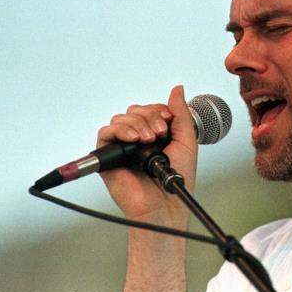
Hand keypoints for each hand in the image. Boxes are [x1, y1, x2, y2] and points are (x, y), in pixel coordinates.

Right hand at [97, 85, 197, 224]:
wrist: (166, 202)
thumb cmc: (177, 177)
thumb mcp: (186, 140)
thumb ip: (181, 114)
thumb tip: (177, 89)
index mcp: (155, 134)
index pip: (151, 109)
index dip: (159, 110)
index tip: (168, 121)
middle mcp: (138, 139)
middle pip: (136, 111)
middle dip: (150, 116)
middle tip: (160, 133)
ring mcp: (123, 147)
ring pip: (122, 119)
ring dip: (138, 124)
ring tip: (149, 140)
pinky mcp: (108, 157)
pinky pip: (106, 133)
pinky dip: (120, 131)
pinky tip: (134, 140)